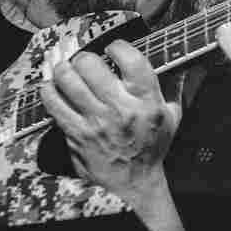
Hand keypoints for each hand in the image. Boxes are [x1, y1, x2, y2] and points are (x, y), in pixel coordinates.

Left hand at [40, 40, 179, 195]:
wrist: (134, 184)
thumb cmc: (151, 148)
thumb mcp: (172, 117)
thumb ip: (173, 86)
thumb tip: (180, 61)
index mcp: (146, 100)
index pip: (129, 58)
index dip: (116, 46)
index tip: (112, 49)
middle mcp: (120, 108)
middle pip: (90, 64)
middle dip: (84, 57)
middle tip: (85, 63)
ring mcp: (95, 121)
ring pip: (67, 79)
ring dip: (64, 69)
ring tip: (67, 70)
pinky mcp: (76, 134)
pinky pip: (53, 102)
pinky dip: (49, 90)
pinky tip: (53, 87)